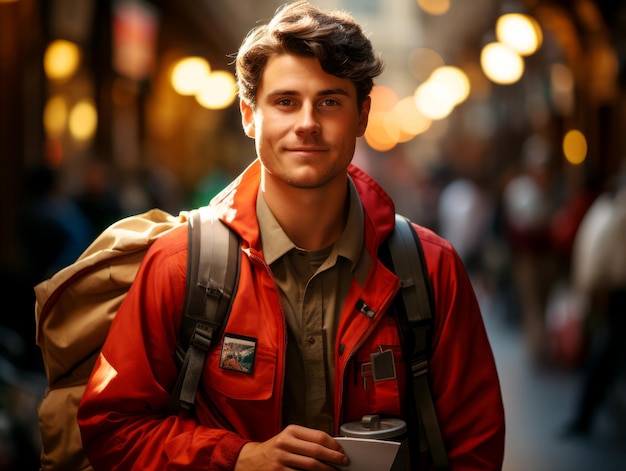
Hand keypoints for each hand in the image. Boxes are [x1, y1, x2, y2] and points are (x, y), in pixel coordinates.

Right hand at [234, 424, 348, 469]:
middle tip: (344, 462)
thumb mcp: (288, 438)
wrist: (250, 460)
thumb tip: (332, 447)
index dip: (334, 445)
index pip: (318, 436)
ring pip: (311, 466)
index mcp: (291, 431)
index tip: (342, 451)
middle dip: (334, 458)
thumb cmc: (274, 449)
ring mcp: (280, 459)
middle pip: (316, 451)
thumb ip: (306, 440)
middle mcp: (285, 443)